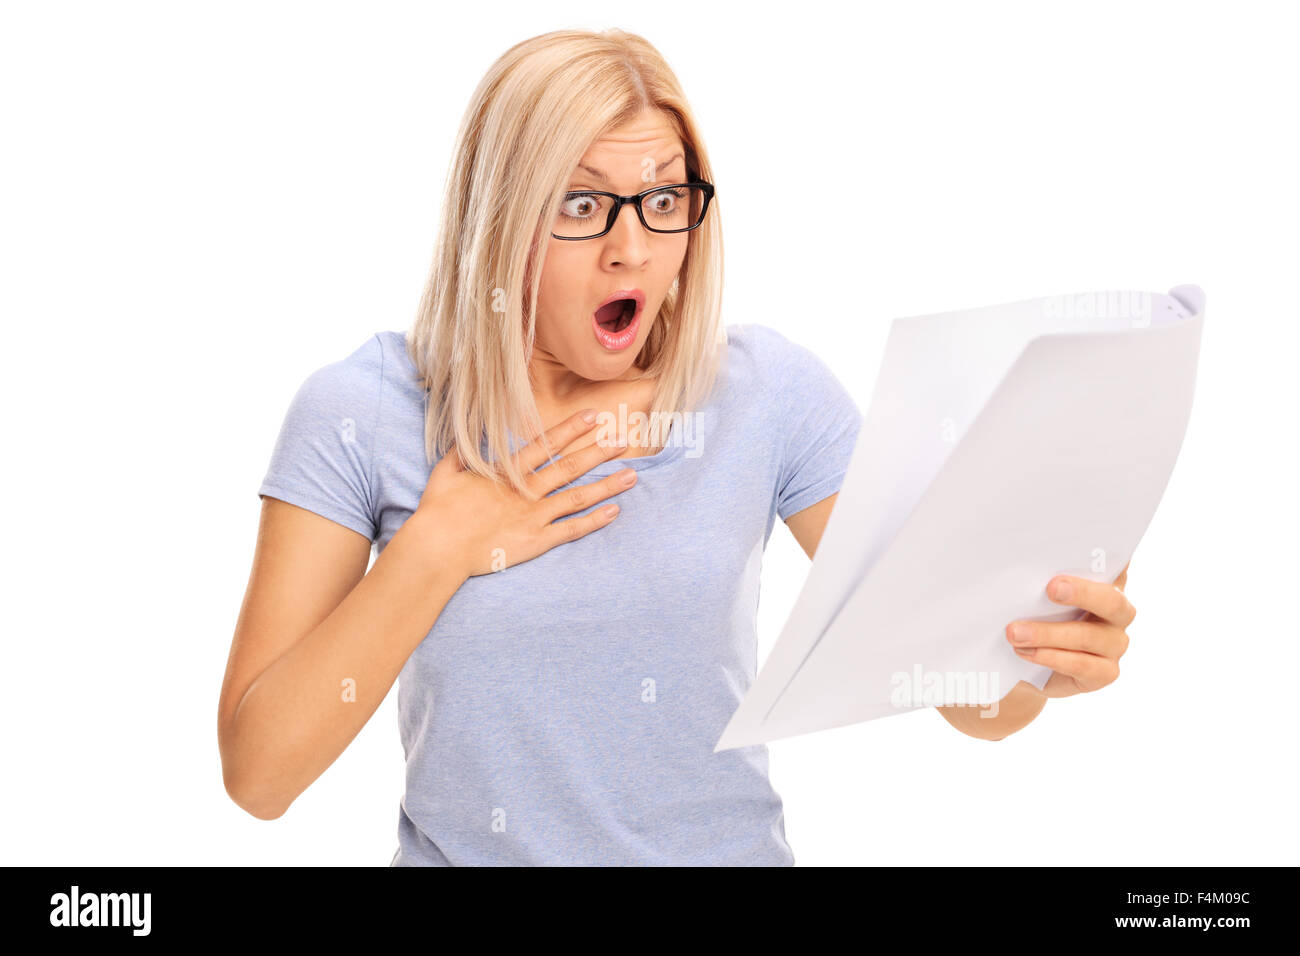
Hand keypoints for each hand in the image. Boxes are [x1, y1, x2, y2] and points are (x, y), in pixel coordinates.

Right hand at [413, 408, 636, 576]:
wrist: (438, 547)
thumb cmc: (438, 511)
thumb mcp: (445, 473)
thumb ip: (461, 453)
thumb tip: (467, 437)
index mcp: (507, 472)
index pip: (546, 445)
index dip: (572, 429)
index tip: (593, 416)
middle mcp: (526, 490)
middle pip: (569, 466)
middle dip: (598, 451)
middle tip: (623, 439)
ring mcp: (533, 516)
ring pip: (577, 496)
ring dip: (606, 485)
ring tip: (632, 475)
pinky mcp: (536, 540)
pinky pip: (571, 529)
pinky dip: (594, 520)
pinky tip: (615, 511)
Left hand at [1005, 562, 1134, 698]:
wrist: (1028, 668)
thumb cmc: (1033, 619)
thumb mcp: (1033, 596)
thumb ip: (1037, 580)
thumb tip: (1016, 561)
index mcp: (1106, 583)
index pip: (1116, 563)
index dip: (1111, 554)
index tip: (1088, 546)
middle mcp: (1118, 612)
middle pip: (1111, 601)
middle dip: (1082, 593)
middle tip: (1051, 588)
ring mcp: (1115, 643)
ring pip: (1088, 636)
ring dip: (1048, 633)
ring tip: (1015, 633)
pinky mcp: (1105, 673)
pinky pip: (1082, 665)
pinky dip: (1050, 657)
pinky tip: (1026, 652)